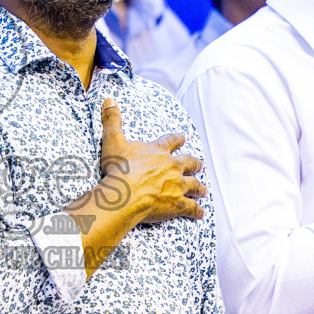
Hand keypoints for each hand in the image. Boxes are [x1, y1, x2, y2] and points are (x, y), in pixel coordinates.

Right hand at [98, 98, 205, 224]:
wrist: (125, 194)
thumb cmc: (119, 169)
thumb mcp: (113, 141)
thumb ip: (112, 120)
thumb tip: (109, 99)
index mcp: (158, 151)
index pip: (171, 141)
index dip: (177, 139)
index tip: (183, 138)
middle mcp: (172, 167)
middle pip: (189, 163)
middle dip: (194, 164)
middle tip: (199, 164)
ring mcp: (177, 186)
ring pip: (194, 185)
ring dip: (199, 187)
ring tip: (204, 190)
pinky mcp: (177, 204)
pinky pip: (191, 208)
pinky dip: (196, 211)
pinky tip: (201, 213)